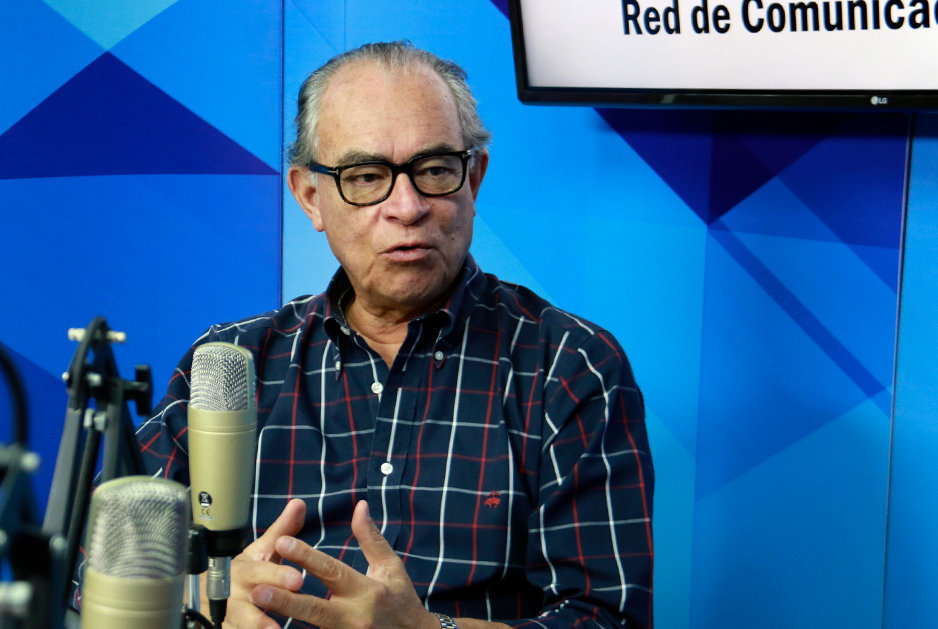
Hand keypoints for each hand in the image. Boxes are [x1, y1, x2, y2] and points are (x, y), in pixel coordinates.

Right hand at [213, 498, 306, 628]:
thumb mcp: (262, 551)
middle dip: (262, 611)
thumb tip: (299, 503)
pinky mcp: (224, 627)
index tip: (298, 580)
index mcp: (244, 570)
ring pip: (238, 623)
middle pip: (246, 604)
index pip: (260, 571)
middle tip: (279, 621)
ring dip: (253, 627)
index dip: (277, 576)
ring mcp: (226, 614)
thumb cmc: (244, 571)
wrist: (205, 593)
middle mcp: (233, 593)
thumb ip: (282, 531)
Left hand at [250, 500, 438, 628]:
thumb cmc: (401, 599)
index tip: (282, 542)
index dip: (307, 557)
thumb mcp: (390, 566)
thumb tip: (359, 506)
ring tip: (257, 613)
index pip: (332, 571)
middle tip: (258, 591)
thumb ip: (371, 538)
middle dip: (285, 600)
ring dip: (286, 622)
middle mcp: (355, 617)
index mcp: (367, 590)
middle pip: (315, 608)